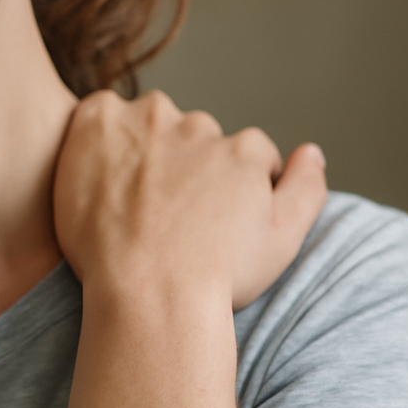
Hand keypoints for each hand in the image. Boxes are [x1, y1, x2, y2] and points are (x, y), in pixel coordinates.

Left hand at [52, 90, 326, 310]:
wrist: (148, 294)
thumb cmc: (214, 279)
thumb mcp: (281, 242)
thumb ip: (305, 189)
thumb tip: (311, 151)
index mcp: (243, 149)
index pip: (243, 152)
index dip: (225, 186)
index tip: (202, 218)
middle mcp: (198, 126)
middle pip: (191, 136)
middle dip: (180, 165)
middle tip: (160, 212)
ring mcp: (146, 123)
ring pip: (145, 124)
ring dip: (139, 147)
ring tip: (124, 199)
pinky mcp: (99, 124)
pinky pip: (98, 113)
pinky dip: (97, 135)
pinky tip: (96, 177)